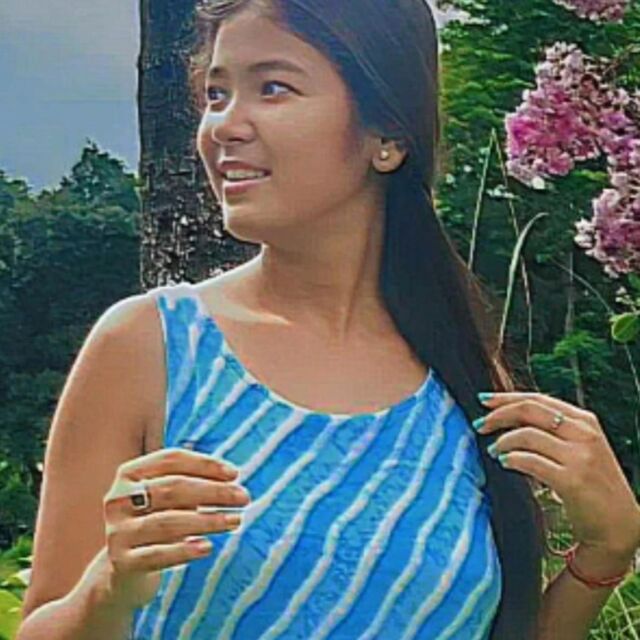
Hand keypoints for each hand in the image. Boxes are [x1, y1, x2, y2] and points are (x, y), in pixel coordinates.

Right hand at [102, 448, 250, 608]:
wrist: (123, 570)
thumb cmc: (156, 521)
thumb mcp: (167, 496)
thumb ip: (193, 481)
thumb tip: (232, 478)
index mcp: (130, 473)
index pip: (171, 459)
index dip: (205, 464)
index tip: (235, 474)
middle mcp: (118, 499)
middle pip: (172, 488)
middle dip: (213, 491)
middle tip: (244, 497)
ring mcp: (118, 531)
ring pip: (168, 522)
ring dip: (208, 520)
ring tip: (236, 520)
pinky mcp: (122, 562)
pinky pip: (157, 555)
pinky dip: (184, 550)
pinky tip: (208, 547)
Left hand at [473, 392, 639, 560]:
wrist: (619, 526)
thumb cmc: (592, 486)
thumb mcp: (579, 448)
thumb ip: (552, 430)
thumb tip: (508, 416)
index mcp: (585, 421)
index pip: (538, 399)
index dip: (507, 398)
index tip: (484, 401)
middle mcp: (585, 433)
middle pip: (529, 410)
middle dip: (498, 415)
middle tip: (479, 425)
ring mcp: (580, 456)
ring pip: (526, 435)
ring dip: (502, 442)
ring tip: (492, 451)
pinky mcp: (573, 480)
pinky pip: (529, 461)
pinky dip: (511, 459)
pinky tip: (504, 462)